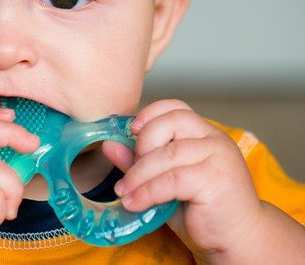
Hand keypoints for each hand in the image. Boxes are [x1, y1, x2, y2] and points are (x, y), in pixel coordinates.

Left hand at [103, 99, 263, 259]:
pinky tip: (135, 202)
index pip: (176, 107)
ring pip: (168, 154)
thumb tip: (109, 145)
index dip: (150, 113)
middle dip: (142, 145)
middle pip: (170, 123)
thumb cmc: (201, 208)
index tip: (130, 130)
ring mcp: (218, 157)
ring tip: (124, 192)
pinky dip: (148, 191)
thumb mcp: (165, 180)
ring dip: (138, 174)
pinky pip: (172, 179)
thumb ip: (140, 161)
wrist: (237, 240)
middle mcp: (214, 139)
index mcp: (204, 133)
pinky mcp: (216, 180)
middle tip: (129, 172)